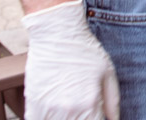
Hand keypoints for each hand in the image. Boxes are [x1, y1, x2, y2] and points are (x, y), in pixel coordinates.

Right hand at [21, 0, 119, 119]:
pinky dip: (48, 119)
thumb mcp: (108, 73)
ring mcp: (47, 111)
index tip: (98, 113)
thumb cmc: (85, 51)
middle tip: (85, 106)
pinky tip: (56, 110)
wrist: (56, 34)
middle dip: (85, 118)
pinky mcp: (32, 107)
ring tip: (73, 105)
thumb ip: (113, 102)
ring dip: (68, 119)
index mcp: (89, 105)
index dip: (98, 119)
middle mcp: (68, 112)